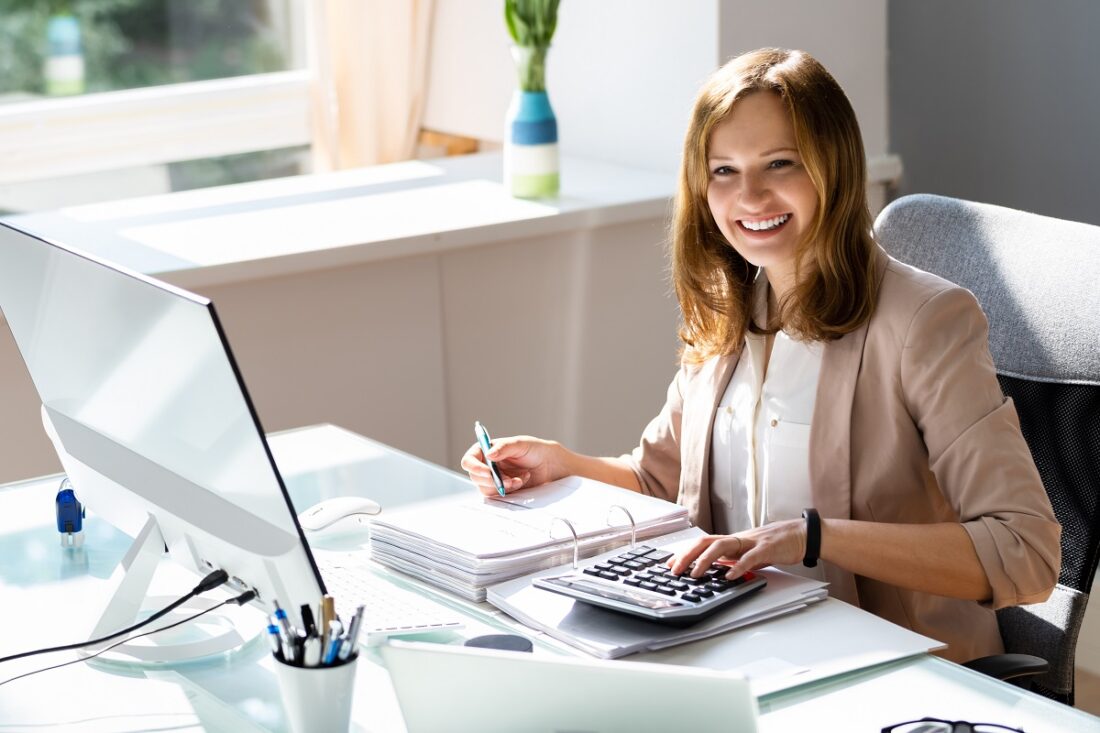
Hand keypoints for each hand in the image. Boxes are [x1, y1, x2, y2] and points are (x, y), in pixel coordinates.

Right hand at [460, 435, 564, 496]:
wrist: (549, 466)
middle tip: (507, 480)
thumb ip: (504, 447)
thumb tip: (489, 454)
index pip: (469, 460)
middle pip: (475, 477)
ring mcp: (493, 479)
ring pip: (485, 488)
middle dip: (492, 480)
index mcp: (487, 450)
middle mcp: (487, 465)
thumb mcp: (520, 444)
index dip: (474, 467)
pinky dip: (509, 490)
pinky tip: (521, 482)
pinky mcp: (501, 490)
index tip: (488, 472)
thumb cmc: (534, 450)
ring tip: (519, 480)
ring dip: (502, 486)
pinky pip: (497, 495)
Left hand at [669, 519, 806, 578]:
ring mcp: (752, 542)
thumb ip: (734, 559)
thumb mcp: (750, 553)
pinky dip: (738, 566)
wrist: (802, 535)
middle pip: (706, 542)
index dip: (685, 552)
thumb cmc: (776, 544)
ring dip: (706, 560)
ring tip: (695, 573)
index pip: (703, 543)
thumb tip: (717, 569)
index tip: (670, 564)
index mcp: (733, 541)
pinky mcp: (767, 548)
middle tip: (674, 570)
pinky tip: (729, 576)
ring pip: (723, 546)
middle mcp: (738, 539)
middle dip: (687, 555)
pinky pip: (750, 556)